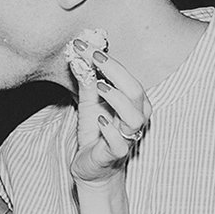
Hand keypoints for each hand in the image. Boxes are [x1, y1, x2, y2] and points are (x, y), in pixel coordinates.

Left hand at [67, 51, 149, 182]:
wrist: (92, 167)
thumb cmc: (96, 132)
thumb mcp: (88, 103)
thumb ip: (87, 82)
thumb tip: (78, 56)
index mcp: (133, 102)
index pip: (126, 76)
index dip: (108, 60)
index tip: (86, 45)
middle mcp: (135, 118)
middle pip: (136, 91)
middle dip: (115, 71)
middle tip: (94, 56)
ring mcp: (127, 137)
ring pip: (135, 117)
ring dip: (118, 99)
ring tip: (99, 86)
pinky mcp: (115, 154)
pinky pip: (120, 143)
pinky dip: (110, 131)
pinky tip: (99, 120)